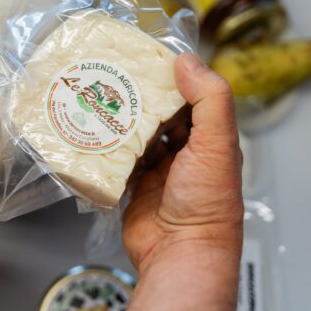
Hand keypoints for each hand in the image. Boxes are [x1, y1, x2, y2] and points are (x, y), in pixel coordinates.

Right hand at [98, 54, 242, 310]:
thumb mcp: (216, 144)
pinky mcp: (134, 185)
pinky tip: (93, 128)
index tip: (149, 56)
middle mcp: (185, 152)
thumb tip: (188, 60)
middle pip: (160, 113)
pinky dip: (107, 146)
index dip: (174, 76)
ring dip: (121, 118)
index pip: (193, 97)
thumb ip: (209, 100)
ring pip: (137, 134)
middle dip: (141, 95)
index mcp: (211, 139)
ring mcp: (158, 169)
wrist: (180, 254)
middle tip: (116, 72)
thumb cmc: (207, 204)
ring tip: (100, 93)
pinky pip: (118, 159)